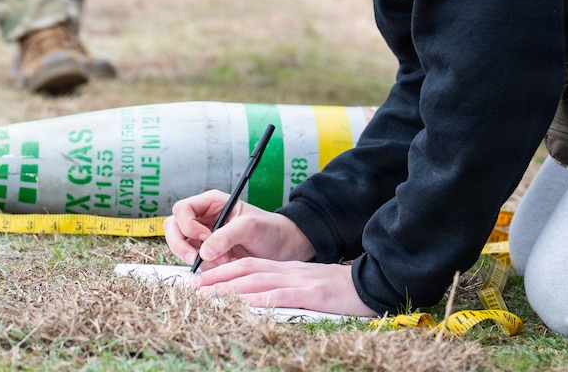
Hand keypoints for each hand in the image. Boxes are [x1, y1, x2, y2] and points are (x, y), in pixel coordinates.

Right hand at [164, 190, 314, 268]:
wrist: (284, 248)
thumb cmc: (270, 229)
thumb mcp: (251, 226)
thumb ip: (226, 235)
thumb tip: (204, 252)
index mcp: (211, 203)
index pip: (182, 209)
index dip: (187, 224)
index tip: (205, 237)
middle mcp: (203, 219)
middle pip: (172, 227)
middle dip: (180, 244)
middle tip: (197, 258)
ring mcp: (203, 238)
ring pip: (179, 246)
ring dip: (194, 258)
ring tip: (221, 262)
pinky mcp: (208, 255)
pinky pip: (194, 262)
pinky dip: (204, 268)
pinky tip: (224, 266)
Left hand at [195, 258, 378, 316]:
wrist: (374, 282)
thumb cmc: (343, 289)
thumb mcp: (311, 285)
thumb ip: (288, 289)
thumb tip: (264, 299)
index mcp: (288, 269)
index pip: (249, 265)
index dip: (224, 270)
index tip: (202, 279)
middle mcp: (289, 272)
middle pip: (247, 269)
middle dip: (218, 277)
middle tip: (192, 287)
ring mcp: (300, 281)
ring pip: (257, 280)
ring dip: (229, 287)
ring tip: (207, 295)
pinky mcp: (312, 294)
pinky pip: (281, 295)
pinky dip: (259, 298)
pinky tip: (243, 302)